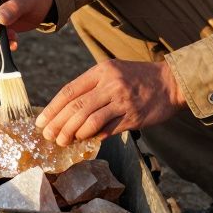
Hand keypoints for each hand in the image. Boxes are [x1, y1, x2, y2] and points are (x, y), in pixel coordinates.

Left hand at [36, 60, 186, 144]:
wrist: (171, 82)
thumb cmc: (138, 78)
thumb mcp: (113, 72)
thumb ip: (92, 88)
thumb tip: (68, 112)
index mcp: (101, 70)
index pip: (70, 90)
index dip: (52, 108)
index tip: (41, 122)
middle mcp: (111, 84)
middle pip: (76, 107)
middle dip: (59, 124)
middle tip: (49, 136)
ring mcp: (123, 100)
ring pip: (89, 120)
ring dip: (73, 134)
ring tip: (63, 142)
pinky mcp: (133, 116)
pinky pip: (108, 129)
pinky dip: (94, 136)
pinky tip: (85, 141)